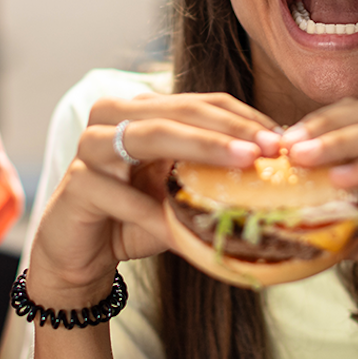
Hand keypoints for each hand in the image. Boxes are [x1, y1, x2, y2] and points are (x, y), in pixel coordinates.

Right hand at [25, 92, 278, 305]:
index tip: (281, 140)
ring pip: (150, 134)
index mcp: (143, 110)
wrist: (82, 256)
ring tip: (242, 162)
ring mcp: (91, 146)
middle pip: (180, 110)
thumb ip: (212, 175)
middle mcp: (114, 116)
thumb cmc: (137, 217)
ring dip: (201, 147)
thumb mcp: (180, 192)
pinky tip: (180, 231)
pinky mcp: (76, 183)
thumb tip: (276, 172)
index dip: (242, 117)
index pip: (201, 103)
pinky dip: (152, 213)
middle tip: (268, 148)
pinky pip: (120, 194)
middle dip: (229, 128)